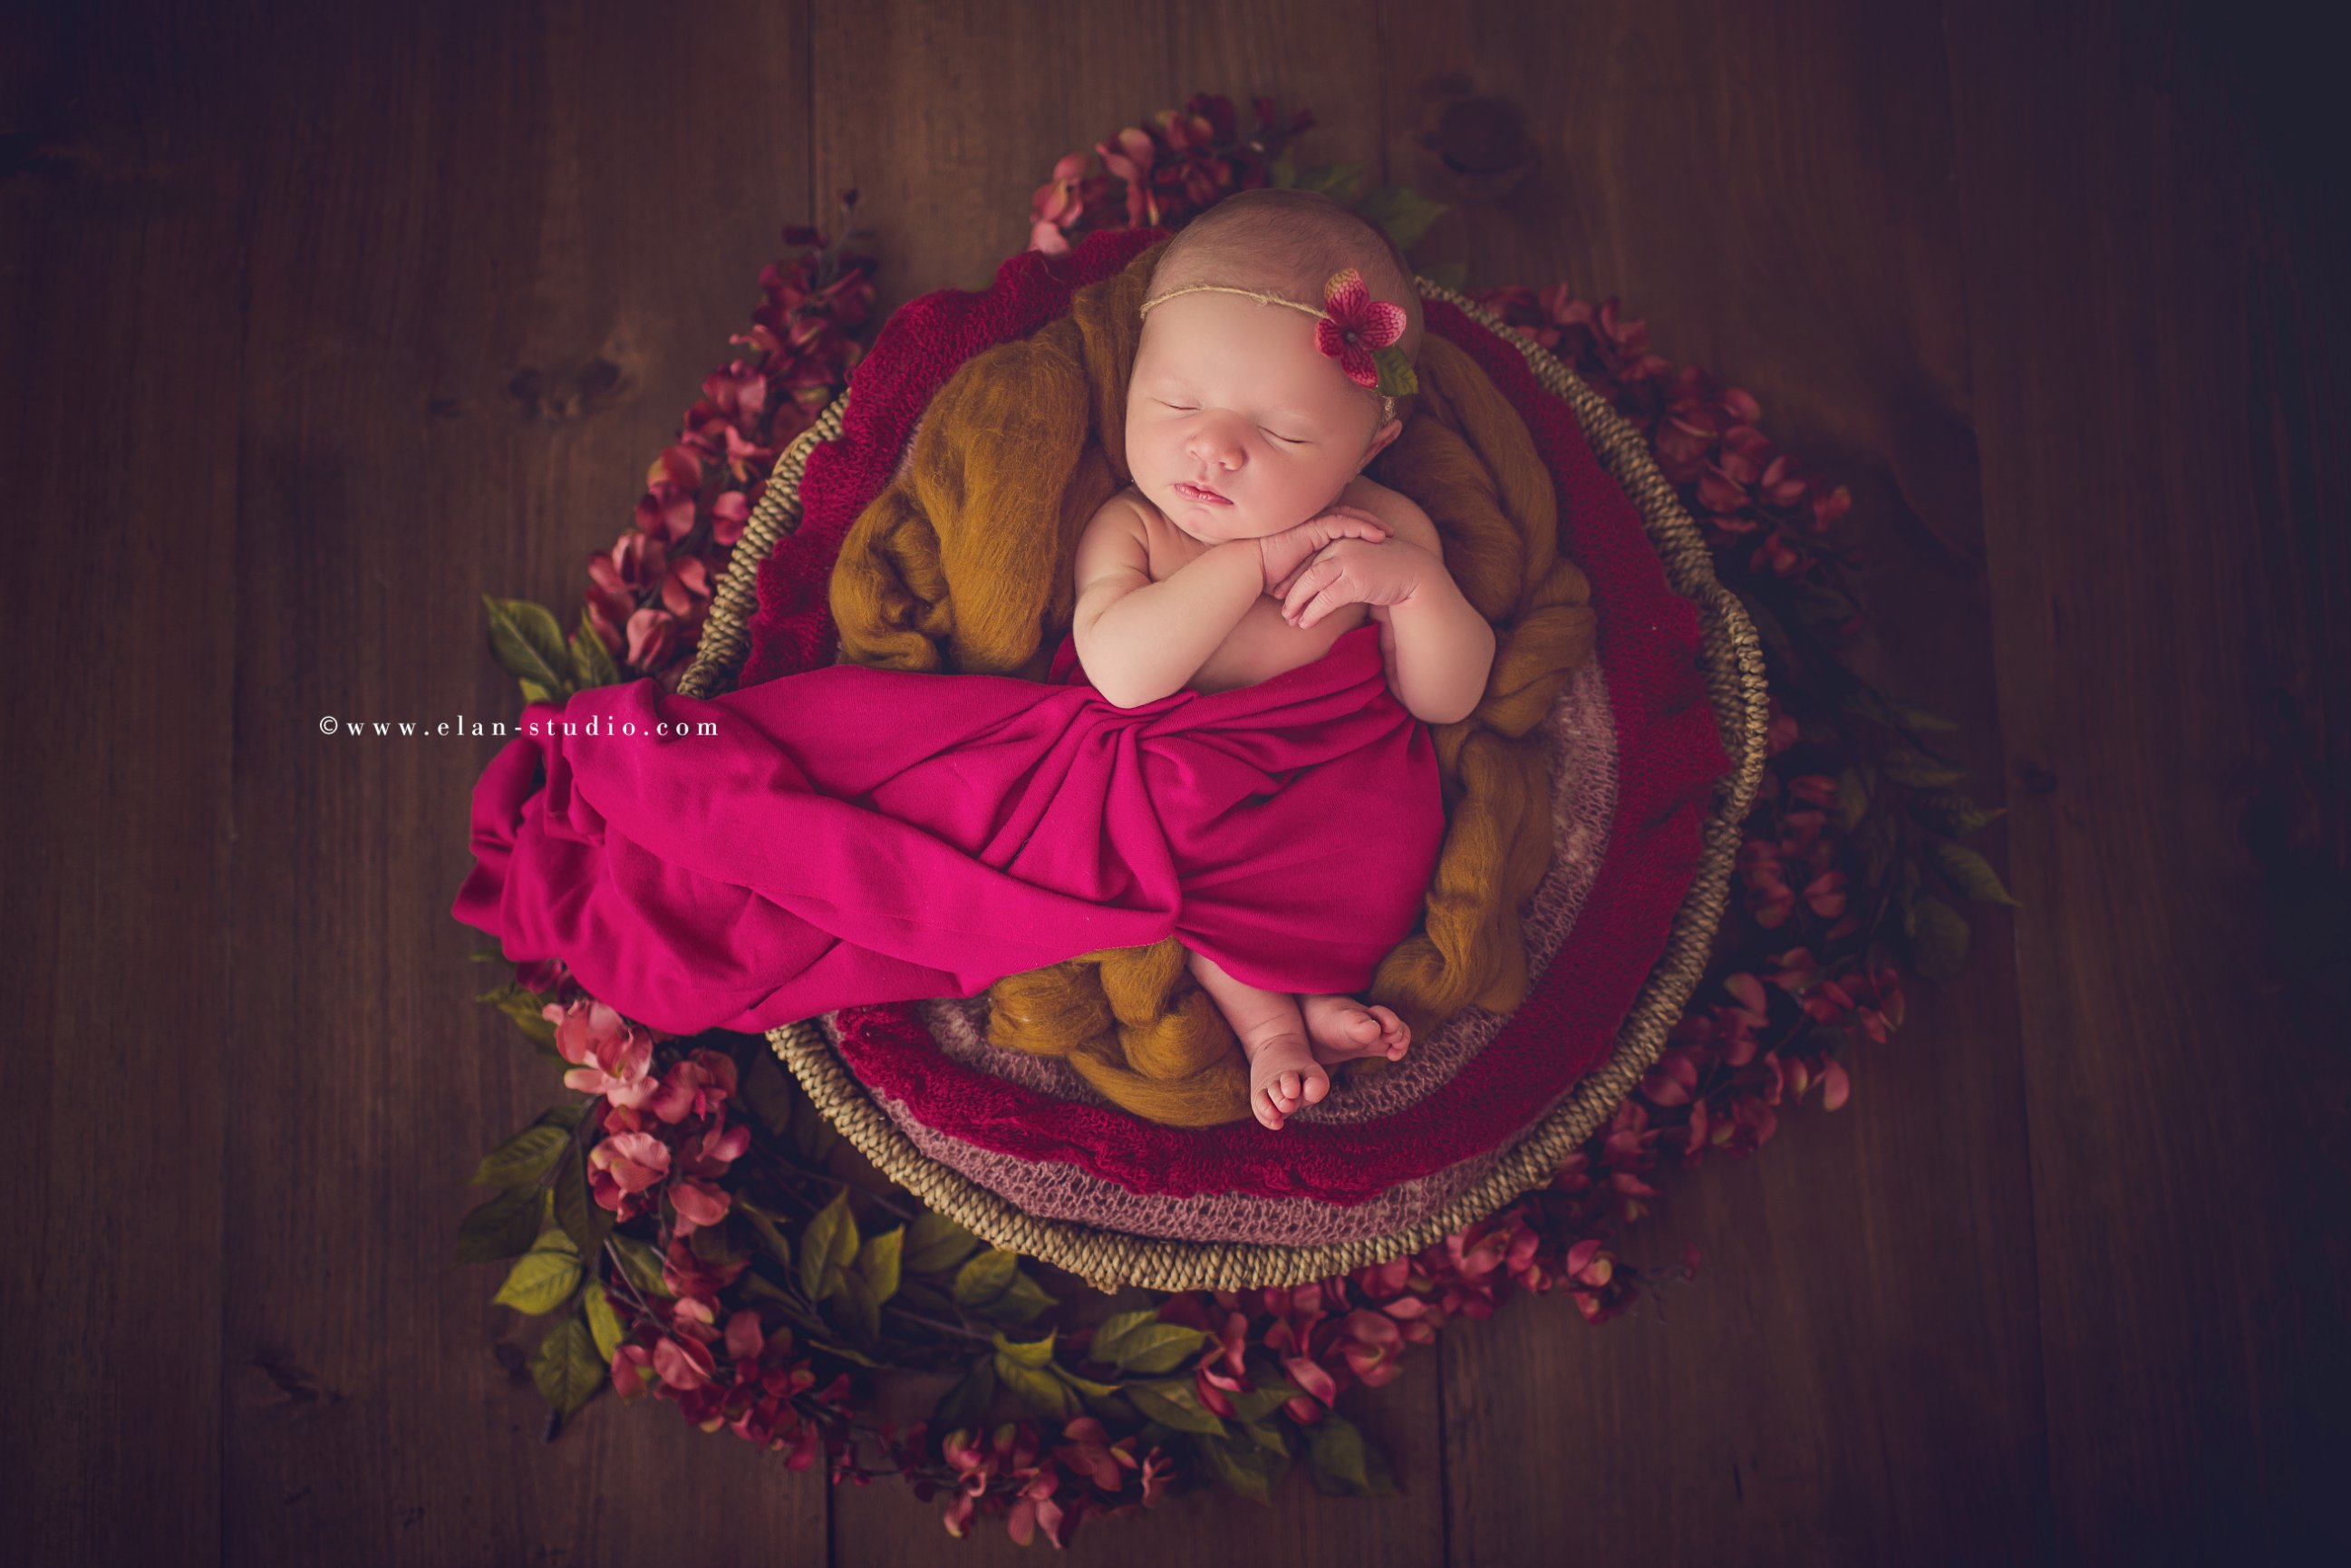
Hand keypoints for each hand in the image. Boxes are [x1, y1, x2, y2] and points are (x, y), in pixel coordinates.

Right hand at [1254, 504, 1388, 596]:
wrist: (1250, 571)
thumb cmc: (1269, 578)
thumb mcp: (1301, 578)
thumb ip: (1315, 579)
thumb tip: (1329, 596)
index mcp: (1312, 536)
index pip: (1341, 528)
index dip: (1361, 533)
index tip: (1379, 544)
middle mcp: (1313, 527)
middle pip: (1349, 519)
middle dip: (1371, 525)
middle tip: (1391, 535)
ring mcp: (1312, 525)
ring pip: (1349, 518)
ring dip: (1370, 525)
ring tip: (1388, 535)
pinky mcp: (1311, 528)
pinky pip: (1342, 524)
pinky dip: (1360, 528)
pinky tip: (1376, 536)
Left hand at [1278, 533, 1433, 629]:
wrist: (1415, 572)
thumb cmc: (1388, 571)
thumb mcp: (1361, 564)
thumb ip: (1343, 568)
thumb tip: (1326, 585)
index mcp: (1339, 542)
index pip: (1310, 561)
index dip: (1294, 580)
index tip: (1282, 595)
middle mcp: (1339, 548)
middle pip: (1306, 571)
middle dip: (1292, 593)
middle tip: (1283, 611)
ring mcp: (1347, 562)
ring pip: (1311, 582)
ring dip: (1297, 603)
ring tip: (1290, 620)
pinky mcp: (1355, 579)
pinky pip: (1327, 597)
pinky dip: (1313, 611)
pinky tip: (1306, 623)